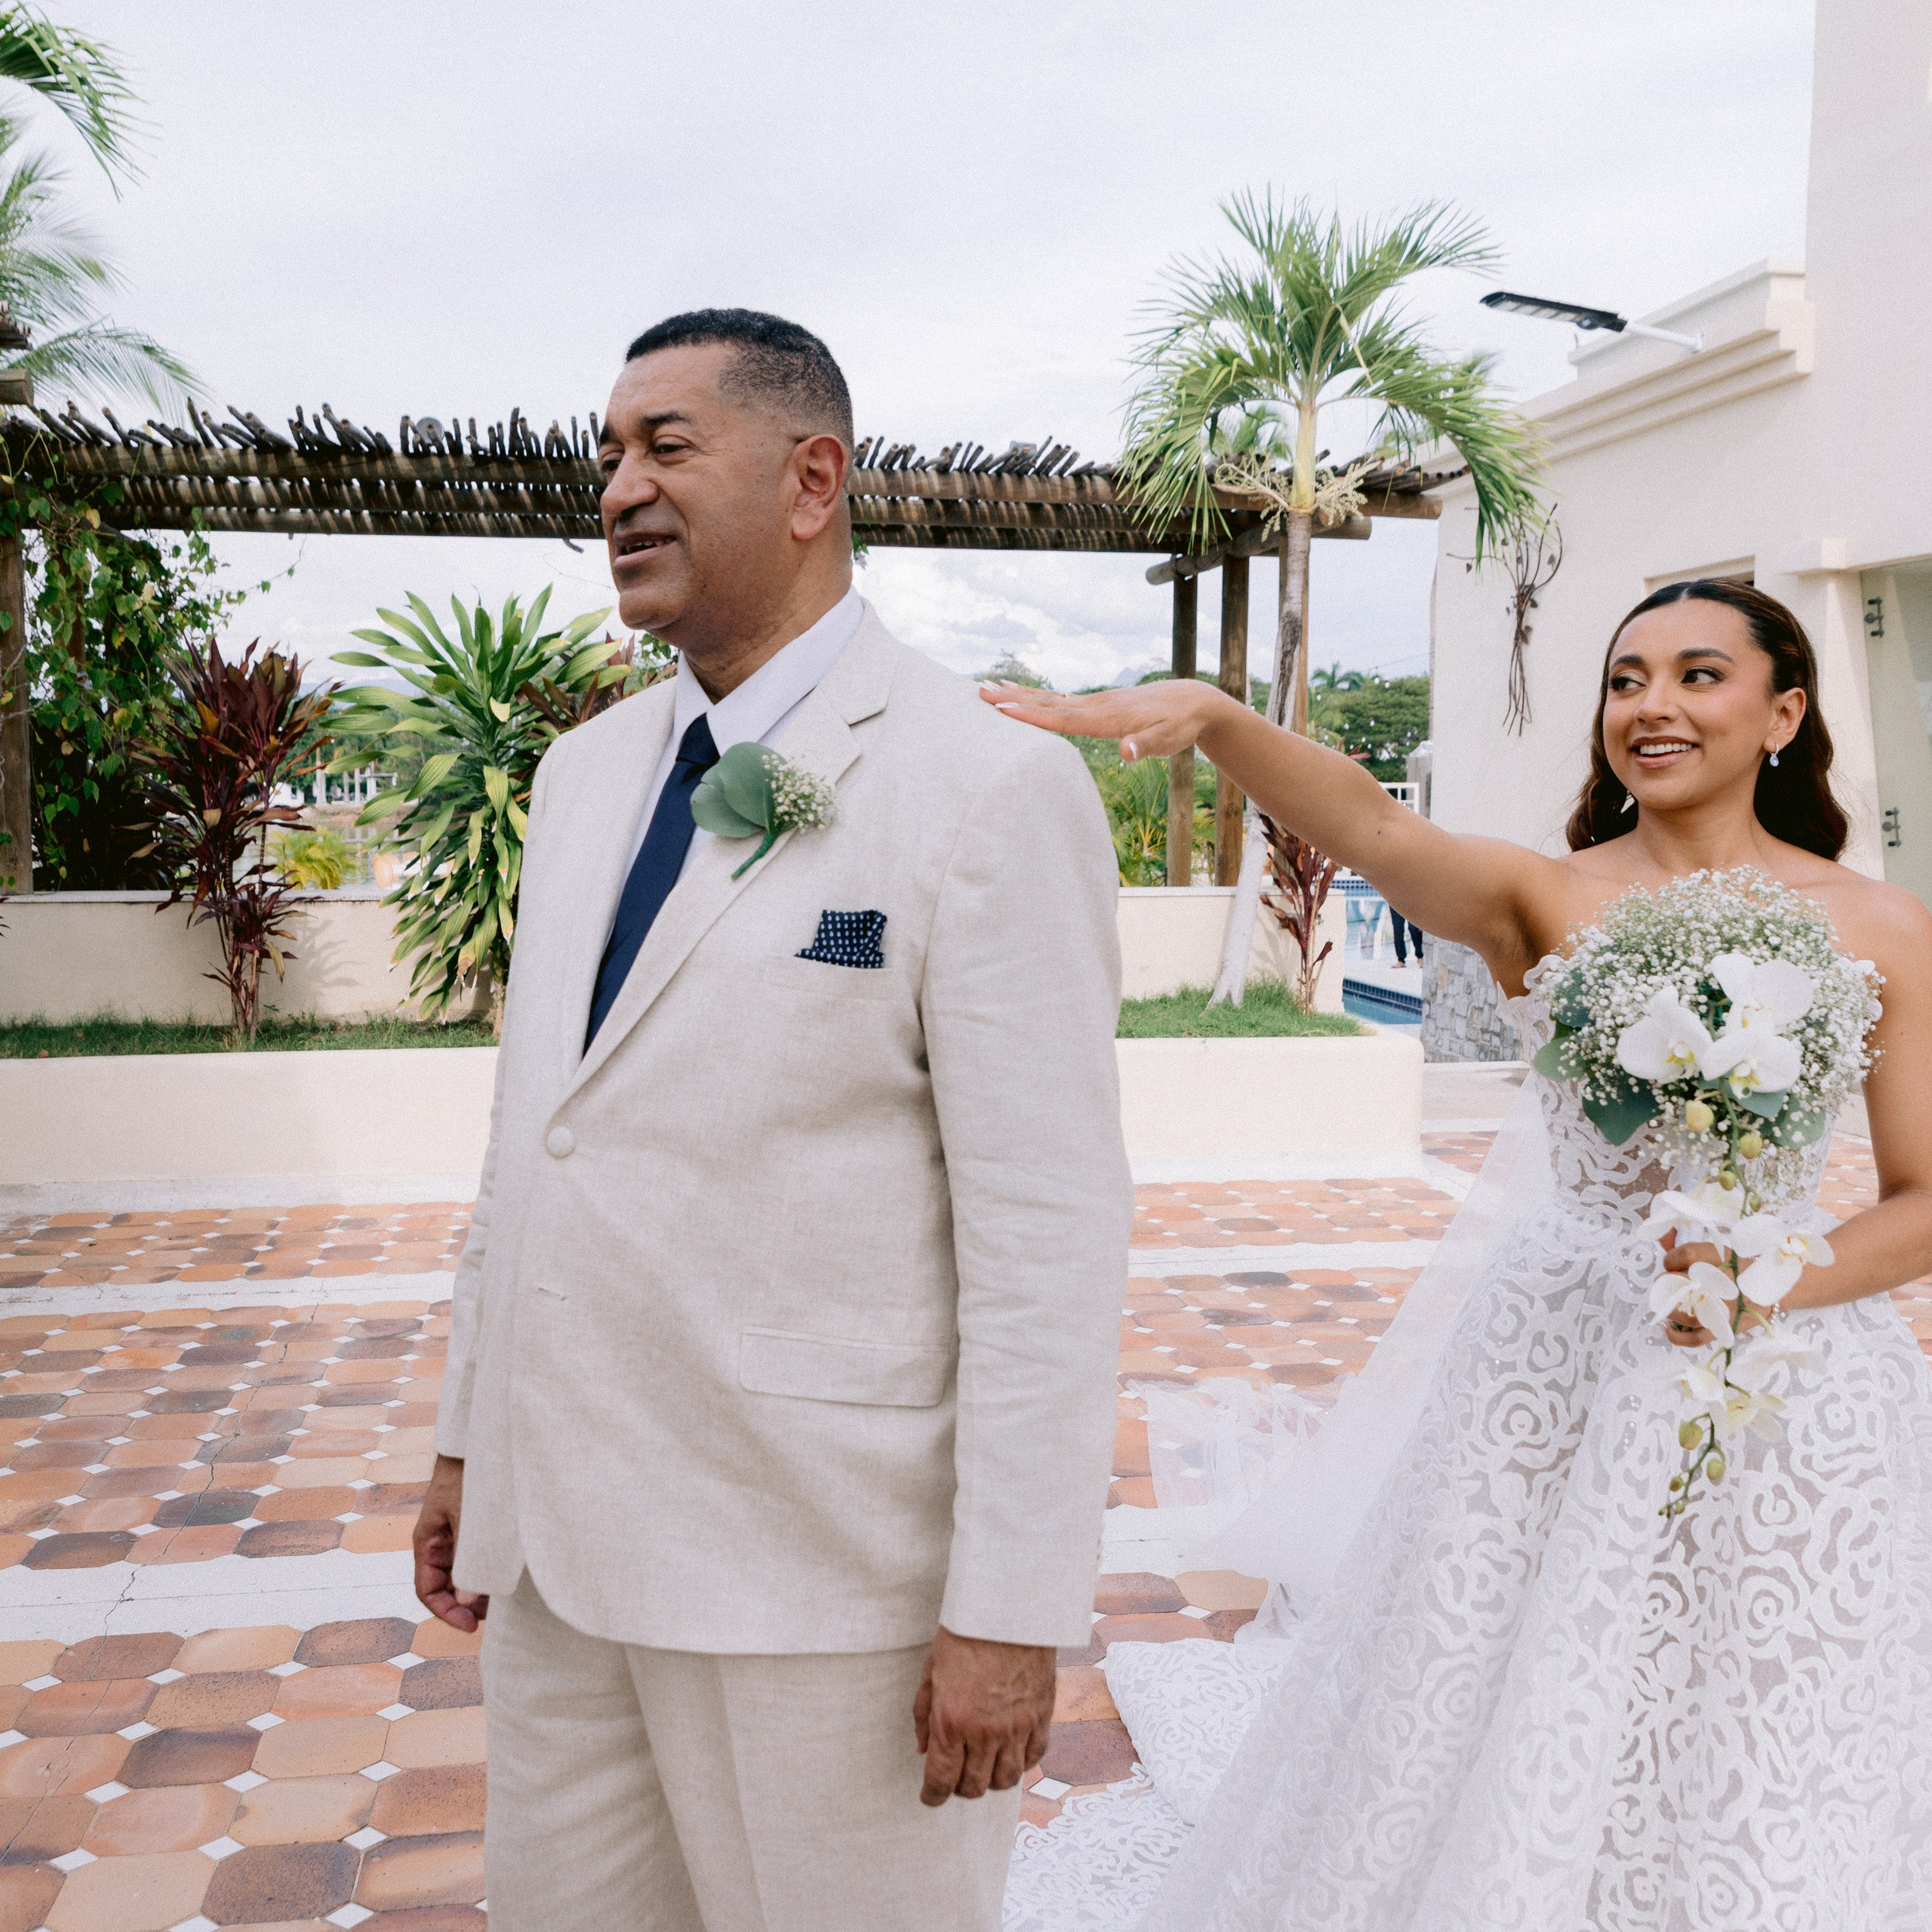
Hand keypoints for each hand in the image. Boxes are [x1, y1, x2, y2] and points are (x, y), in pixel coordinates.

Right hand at [413, 1453, 488, 1631]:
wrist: (484, 1441)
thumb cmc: (468, 1474)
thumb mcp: (467, 1517)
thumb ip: (467, 1557)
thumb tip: (467, 1601)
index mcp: (428, 1542)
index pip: (427, 1590)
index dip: (446, 1612)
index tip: (472, 1626)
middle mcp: (440, 1543)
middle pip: (447, 1587)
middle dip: (467, 1605)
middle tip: (494, 1615)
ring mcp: (458, 1536)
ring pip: (464, 1575)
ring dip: (480, 1590)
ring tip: (503, 1599)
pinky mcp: (476, 1529)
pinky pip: (478, 1558)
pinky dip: (489, 1571)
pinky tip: (507, 1576)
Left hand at [911, 1626, 1054, 1806]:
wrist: (1008, 1609)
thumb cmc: (965, 1634)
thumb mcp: (931, 1671)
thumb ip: (924, 1715)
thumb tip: (922, 1750)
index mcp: (952, 1720)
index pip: (941, 1780)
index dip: (933, 1796)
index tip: (930, 1797)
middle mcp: (985, 1731)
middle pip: (974, 1786)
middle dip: (960, 1788)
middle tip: (955, 1775)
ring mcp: (1016, 1727)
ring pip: (1006, 1780)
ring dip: (991, 1780)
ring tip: (984, 1766)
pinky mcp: (1041, 1716)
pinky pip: (1034, 1758)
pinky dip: (1021, 1763)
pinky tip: (1011, 1753)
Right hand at [978, 678, 1228, 761]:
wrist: (1192, 701)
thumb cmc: (1180, 725)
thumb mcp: (1168, 740)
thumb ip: (1145, 746)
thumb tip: (1125, 751)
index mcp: (1107, 717)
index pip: (1064, 718)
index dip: (1033, 715)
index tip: (1003, 708)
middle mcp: (1096, 705)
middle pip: (1047, 703)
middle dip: (1013, 699)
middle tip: (979, 691)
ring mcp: (1095, 702)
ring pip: (1050, 698)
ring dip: (1019, 694)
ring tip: (989, 686)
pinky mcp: (1097, 704)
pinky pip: (1061, 699)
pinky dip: (1038, 696)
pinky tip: (1023, 695)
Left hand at [1656, 1229, 1769, 1348]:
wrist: (1775, 1290)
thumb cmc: (1739, 1269)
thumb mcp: (1716, 1251)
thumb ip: (1685, 1246)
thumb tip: (1659, 1235)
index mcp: (1721, 1259)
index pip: (1685, 1254)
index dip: (1671, 1259)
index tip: (1672, 1263)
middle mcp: (1720, 1283)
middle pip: (1677, 1282)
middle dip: (1665, 1282)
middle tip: (1668, 1283)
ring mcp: (1721, 1309)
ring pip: (1681, 1311)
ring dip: (1667, 1305)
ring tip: (1667, 1300)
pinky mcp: (1722, 1329)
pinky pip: (1694, 1338)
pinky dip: (1676, 1335)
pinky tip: (1666, 1326)